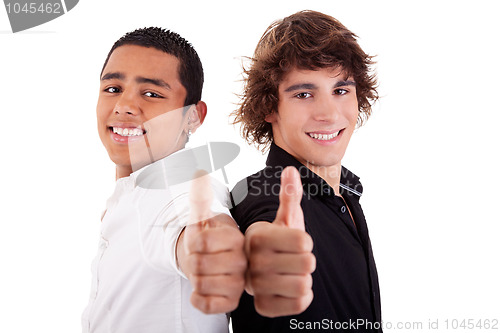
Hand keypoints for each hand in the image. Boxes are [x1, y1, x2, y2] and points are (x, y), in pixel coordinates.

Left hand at [177, 170, 245, 313]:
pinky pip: (206, 304)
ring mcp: (238, 284)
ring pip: (200, 285)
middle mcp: (243, 262)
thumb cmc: (207, 239)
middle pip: (198, 265)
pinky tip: (201, 289)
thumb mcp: (201, 216)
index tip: (201, 241)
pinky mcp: (231, 303)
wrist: (213, 263)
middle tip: (200, 258)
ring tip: (203, 272)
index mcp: (237, 239)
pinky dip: (197, 298)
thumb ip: (200, 196)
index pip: (200, 242)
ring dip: (194, 279)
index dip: (193, 242)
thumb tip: (199, 171)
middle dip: (192, 261)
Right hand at [245, 166, 315, 316]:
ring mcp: (257, 286)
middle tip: (292, 259)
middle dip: (306, 261)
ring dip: (303, 279)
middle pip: (307, 264)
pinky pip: (300, 304)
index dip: (305, 241)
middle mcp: (254, 262)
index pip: (304, 241)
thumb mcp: (283, 218)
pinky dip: (301, 298)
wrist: (256, 270)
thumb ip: (289, 195)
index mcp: (258, 237)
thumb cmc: (275, 241)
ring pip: (304, 285)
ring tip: (289, 273)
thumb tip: (291, 170)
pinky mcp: (264, 306)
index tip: (293, 241)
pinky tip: (288, 289)